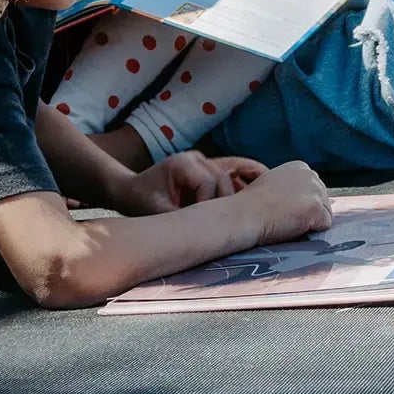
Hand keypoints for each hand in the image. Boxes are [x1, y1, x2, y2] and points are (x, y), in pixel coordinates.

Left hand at [112, 151, 266, 215]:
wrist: (130, 188)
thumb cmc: (141, 201)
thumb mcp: (158, 213)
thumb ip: (181, 221)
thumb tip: (204, 235)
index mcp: (183, 164)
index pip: (210, 182)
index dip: (211, 204)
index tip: (205, 223)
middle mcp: (195, 158)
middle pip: (224, 178)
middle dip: (230, 201)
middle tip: (237, 223)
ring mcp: (203, 160)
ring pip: (232, 173)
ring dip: (242, 191)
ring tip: (256, 208)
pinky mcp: (207, 167)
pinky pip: (233, 170)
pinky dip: (246, 180)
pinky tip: (263, 188)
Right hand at [238, 161, 333, 244]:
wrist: (245, 214)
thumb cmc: (253, 203)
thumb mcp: (273, 183)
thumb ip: (290, 186)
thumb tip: (302, 199)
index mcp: (299, 167)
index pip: (314, 190)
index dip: (302, 203)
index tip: (285, 208)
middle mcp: (310, 174)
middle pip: (323, 201)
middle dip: (310, 212)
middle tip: (287, 216)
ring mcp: (315, 190)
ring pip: (325, 213)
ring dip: (311, 222)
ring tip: (288, 220)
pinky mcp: (317, 208)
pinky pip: (324, 225)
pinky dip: (312, 230)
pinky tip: (294, 226)